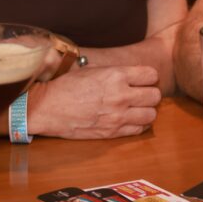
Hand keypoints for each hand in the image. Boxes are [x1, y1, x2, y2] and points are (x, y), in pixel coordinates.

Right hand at [30, 65, 160, 138]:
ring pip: (151, 114)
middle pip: (155, 95)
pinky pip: (139, 129)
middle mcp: (121, 95)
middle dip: (149, 93)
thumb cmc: (66, 86)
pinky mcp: (112, 132)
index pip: (151, 75)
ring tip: (137, 108)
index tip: (142, 79)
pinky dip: (139, 124)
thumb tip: (128, 74)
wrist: (47, 108)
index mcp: (116, 75)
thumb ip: (114, 72)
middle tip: (141, 94)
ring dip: (146, 110)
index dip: (148, 76)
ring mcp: (117, 116)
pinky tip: (131, 119)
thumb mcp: (91, 69)